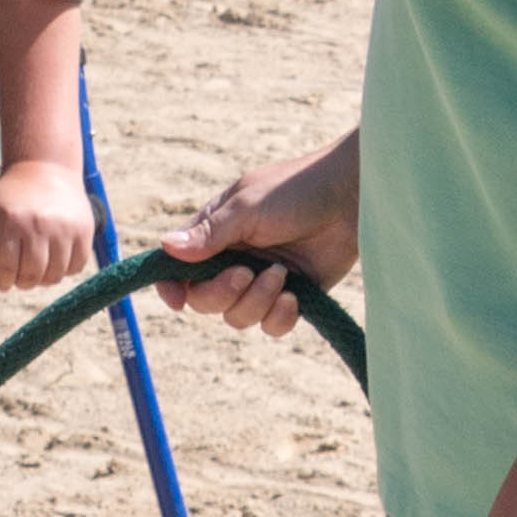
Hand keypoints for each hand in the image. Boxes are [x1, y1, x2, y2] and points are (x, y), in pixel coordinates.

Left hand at [0, 158, 95, 291]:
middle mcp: (39, 223)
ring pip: (55, 275)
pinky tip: (54, 260)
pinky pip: (77, 267)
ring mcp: (64, 227)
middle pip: (32, 274)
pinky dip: (65, 271)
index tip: (3, 279)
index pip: (6, 268)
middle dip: (23, 283)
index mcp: (10, 221)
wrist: (44, 169)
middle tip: (20, 277)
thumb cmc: (8, 201)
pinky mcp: (84, 229)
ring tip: (36, 269)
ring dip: (44, 280)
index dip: (3, 280)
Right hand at [157, 132, 360, 331]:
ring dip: (257, 301)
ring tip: (282, 274)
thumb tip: (165, 247)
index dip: (171, 287)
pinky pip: (271, 326)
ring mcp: (262, 280)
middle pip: (205, 300)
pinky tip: (296, 296)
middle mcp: (233, 260)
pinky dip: (280, 317)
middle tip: (246, 273)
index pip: (177, 268)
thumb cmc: (297, 190)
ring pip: (237, 317)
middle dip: (222, 293)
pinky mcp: (292, 296)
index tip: (177, 301)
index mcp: (214, 234)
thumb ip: (209, 234)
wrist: (351, 196)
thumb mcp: (248, 208)